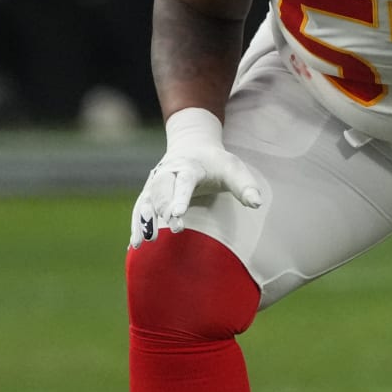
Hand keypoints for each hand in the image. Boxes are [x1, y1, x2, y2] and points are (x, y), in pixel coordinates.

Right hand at [129, 108, 261, 247]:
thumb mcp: (234, 169)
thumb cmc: (217, 163)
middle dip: (164, 209)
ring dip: (145, 220)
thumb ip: (245, 186)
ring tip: (144, 242)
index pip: (184, 181)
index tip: (177, 214)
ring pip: (147, 200)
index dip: (180, 197)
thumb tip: (257, 203)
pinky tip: (134, 245)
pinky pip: (140, 209)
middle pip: (162, 190)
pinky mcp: (150, 193)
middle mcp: (169, 172)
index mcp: (190, 166)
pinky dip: (136, 224)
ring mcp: (156, 182)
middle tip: (174, 228)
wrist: (193, 147)